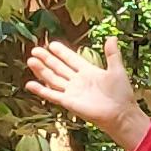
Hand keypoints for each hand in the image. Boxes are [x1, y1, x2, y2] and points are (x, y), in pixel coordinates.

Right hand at [26, 31, 149, 150]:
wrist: (121, 114)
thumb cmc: (121, 93)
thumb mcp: (117, 69)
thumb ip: (112, 54)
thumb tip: (112, 36)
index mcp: (88, 71)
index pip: (71, 59)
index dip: (62, 52)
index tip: (51, 44)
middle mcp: (78, 81)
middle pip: (59, 67)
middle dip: (47, 59)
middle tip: (35, 49)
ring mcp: (72, 91)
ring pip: (53, 78)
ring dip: (41, 70)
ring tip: (30, 60)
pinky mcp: (68, 102)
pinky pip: (52, 94)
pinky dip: (40, 90)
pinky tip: (29, 84)